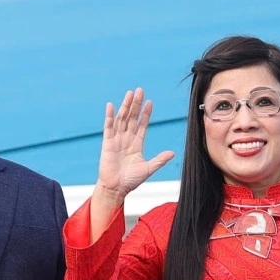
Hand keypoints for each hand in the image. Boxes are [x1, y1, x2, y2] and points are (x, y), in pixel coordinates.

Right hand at [97, 88, 175, 202]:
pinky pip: (108, 127)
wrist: (116, 189)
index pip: (142, 125)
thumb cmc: (130, 181)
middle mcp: (126, 140)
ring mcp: (116, 140)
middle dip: (136, 105)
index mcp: (136, 145)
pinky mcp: (107, 144)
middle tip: (140, 91)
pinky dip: (109, 116)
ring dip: (125, 106)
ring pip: (122, 119)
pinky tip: (111, 105)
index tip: (150, 102)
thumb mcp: (148, 169)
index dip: (145, 114)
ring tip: (129, 94)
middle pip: (132, 118)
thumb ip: (159, 160)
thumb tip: (172, 153)